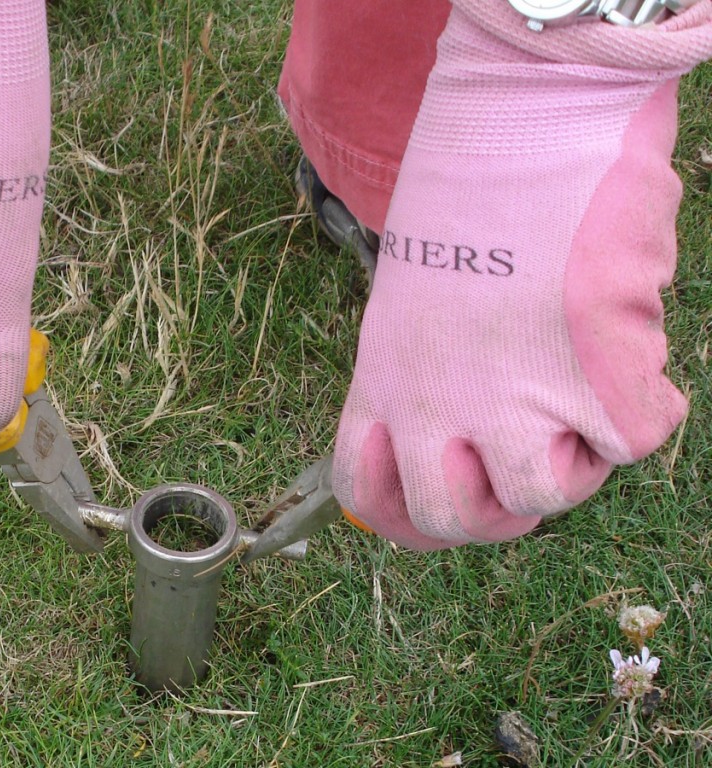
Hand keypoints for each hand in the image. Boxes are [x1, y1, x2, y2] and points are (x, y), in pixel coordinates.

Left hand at [333, 1, 711, 547]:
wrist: (528, 119)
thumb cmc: (471, 191)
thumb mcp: (414, 294)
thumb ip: (426, 373)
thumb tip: (473, 439)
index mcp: (383, 376)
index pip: (366, 490)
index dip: (402, 518)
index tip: (438, 507)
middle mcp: (435, 402)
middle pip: (454, 519)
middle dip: (496, 511)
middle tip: (529, 465)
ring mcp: (511, 399)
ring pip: (544, 497)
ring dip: (572, 461)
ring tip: (580, 392)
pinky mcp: (593, 379)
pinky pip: (633, 440)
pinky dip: (644, 402)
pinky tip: (626, 346)